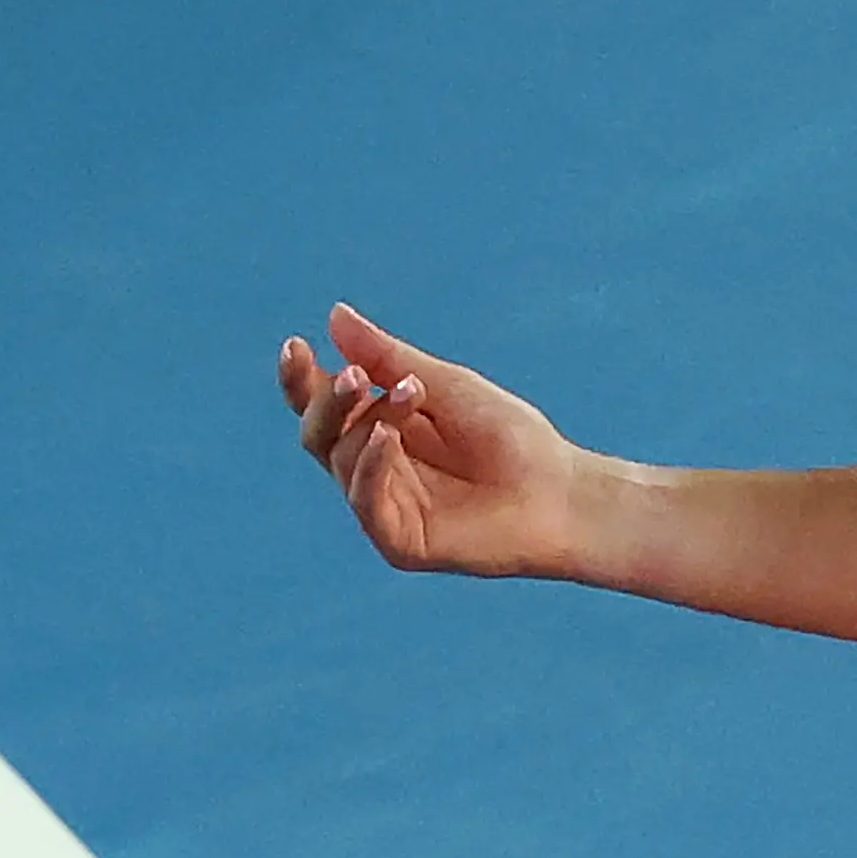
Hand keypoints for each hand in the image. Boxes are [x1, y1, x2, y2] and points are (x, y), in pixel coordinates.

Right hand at [277, 303, 583, 578]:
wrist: (560, 491)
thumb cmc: (509, 436)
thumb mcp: (444, 385)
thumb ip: (388, 358)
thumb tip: (334, 315)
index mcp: (379, 429)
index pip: (324, 404)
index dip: (303, 378)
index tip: (296, 344)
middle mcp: (373, 468)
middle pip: (318, 432)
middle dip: (327, 400)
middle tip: (355, 374)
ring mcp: (383, 507)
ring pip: (340, 459)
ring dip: (370, 420)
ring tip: (410, 393)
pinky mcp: (399, 541)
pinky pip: (365, 502)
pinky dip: (370, 465)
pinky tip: (383, 436)